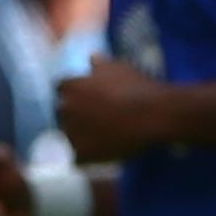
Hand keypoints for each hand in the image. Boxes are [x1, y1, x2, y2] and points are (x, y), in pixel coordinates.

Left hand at [54, 60, 185, 165]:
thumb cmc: (136, 86)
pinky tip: (105, 154)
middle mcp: (64, 108)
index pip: (62, 90)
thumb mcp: (118, 68)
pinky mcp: (82, 154)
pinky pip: (79, 158)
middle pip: (64, 114)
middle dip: (76, 116)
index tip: (90, 100)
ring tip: (104, 138)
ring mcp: (71, 133)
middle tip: (99, 120)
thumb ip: (100, 64)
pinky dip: (89, 158)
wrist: (153, 114)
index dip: (76, 95)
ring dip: (81, 137)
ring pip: (70, 137)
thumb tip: (92, 57)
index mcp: (70, 86)